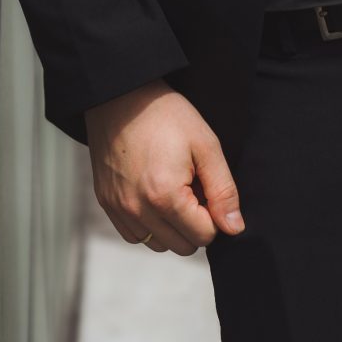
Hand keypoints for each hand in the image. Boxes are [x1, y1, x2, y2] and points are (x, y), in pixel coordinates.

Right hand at [85, 79, 245, 255]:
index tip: (205, 184)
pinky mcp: (106, 204)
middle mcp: (138, 210)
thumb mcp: (205, 145)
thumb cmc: (166, 115)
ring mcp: (119, 210)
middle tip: (190, 185)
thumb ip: (224, 191)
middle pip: (183, 246)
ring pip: (159, 244)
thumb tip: (235, 229)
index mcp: (165, 196)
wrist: (120, 95)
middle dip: (194, 222)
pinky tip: (152, 192)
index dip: (213, 211)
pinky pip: (135, 235)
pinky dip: (149, 223)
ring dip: (172, 226)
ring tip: (171, 187)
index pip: (205, 236)